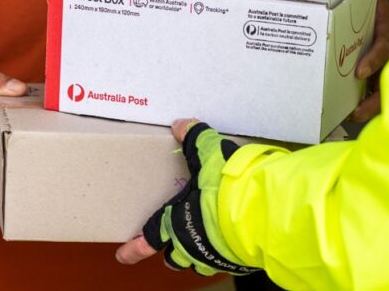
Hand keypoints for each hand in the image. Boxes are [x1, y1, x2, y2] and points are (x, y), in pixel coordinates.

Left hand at [116, 119, 260, 275]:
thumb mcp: (210, 153)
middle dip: (170, 254)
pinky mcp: (239, 260)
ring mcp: (216, 256)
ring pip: (198, 264)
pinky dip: (223, 252)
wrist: (265, 211)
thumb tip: (180, 124)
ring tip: (200, 246)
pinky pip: (225, 261)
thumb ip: (194, 138)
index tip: (123, 255)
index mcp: (178, 220)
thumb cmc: (230, 186)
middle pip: (174, 258)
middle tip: (170, 249)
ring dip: (196, 256)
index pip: (150, 238)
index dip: (135, 249)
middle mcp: (193, 244)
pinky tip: (230, 240)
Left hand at [346, 0, 388, 121]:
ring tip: (350, 119)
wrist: (368, 14)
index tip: (360, 71)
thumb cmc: (369, 5)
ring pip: (384, 92)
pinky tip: (346, 117)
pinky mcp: (376, 79)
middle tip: (357, 110)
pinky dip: (363, 107)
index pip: (387, 46)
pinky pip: (373, 95)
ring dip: (369, 107)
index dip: (375, 59)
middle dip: (375, 97)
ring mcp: (385, 68)